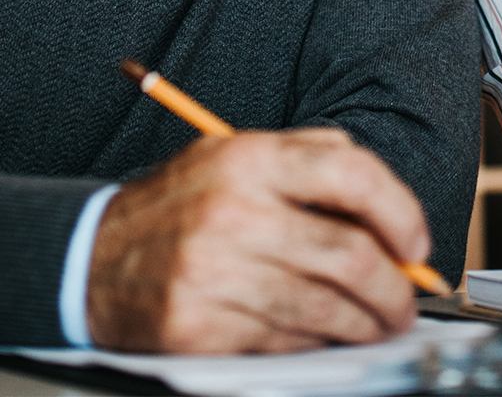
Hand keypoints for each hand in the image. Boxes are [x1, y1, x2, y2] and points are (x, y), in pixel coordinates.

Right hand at [86, 128, 431, 352]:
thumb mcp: (236, 157)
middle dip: (394, 288)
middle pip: (349, 253)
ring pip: (324, 307)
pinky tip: (326, 337)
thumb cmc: (178, 208)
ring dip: (366, 324)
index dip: (400, 212)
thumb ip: (311, 161)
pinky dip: (318, 343)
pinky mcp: (198, 326)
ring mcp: (213, 271)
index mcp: (249, 159)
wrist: (86, 259)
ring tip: (378, 324)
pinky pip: (284, 341)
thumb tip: (388, 207)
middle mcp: (233, 211)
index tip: (415, 244)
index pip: (352, 174)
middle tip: (406, 302)